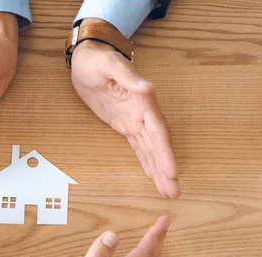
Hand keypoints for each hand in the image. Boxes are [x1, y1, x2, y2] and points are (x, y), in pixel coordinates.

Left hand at [71, 35, 179, 198]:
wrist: (87, 58)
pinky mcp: (124, 125)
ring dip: (159, 170)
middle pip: (158, 145)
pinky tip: (153, 176)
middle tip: (174, 192)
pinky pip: (139, 147)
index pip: (157, 131)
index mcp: (142, 100)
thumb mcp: (109, 64)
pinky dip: (147, 162)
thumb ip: (128, 76)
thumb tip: (148, 87)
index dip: (165, 152)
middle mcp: (143, 113)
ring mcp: (134, 120)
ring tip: (169, 191)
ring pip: (150, 150)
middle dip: (166, 169)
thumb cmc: (96, 59)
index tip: (172, 171)